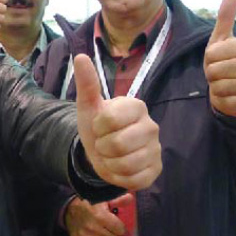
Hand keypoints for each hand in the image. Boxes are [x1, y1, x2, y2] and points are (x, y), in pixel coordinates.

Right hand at [65, 194, 131, 235]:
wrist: (69, 209)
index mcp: (100, 217)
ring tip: (99, 233)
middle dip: (111, 234)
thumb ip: (118, 200)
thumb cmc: (90, 205)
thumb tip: (130, 198)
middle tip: (106, 228)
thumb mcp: (104, 200)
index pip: (120, 230)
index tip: (113, 223)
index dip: (118, 226)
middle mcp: (92, 228)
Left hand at [74, 54, 161, 190]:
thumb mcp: (88, 106)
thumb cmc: (96, 127)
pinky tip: (119, 168)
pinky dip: (119, 177)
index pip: (111, 119)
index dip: (98, 127)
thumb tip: (80, 56)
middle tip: (104, 143)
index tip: (99, 126)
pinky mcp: (155, 170)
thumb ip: (87, 83)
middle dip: (103, 147)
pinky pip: (134, 179)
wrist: (100, 153)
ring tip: (111, 155)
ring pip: (127, 163)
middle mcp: (151, 126)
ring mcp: (156, 149)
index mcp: (136, 107)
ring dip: (110, 163)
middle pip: (119, 144)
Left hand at [204, 0, 235, 116]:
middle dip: (211, 75)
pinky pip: (226, 102)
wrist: (235, 89)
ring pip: (219, 87)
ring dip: (216, 88)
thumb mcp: (221, 40)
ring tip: (224, 84)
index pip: (211, 54)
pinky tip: (230, 96)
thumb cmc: (225, 62)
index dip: (209, 59)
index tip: (218, 60)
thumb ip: (225, 18)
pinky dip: (222, 100)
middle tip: (220, 74)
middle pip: (213, 71)